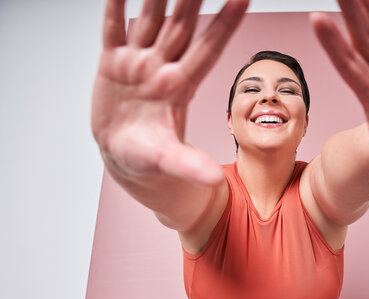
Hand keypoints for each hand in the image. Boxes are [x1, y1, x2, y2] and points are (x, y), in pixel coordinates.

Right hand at [91, 0, 247, 185]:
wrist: (124, 156)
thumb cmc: (151, 160)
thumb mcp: (170, 162)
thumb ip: (190, 166)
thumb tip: (214, 180)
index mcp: (180, 87)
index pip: (208, 49)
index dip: (225, 23)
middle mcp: (162, 69)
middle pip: (181, 25)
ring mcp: (137, 64)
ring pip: (149, 19)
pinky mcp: (112, 65)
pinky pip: (113, 30)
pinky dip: (114, 7)